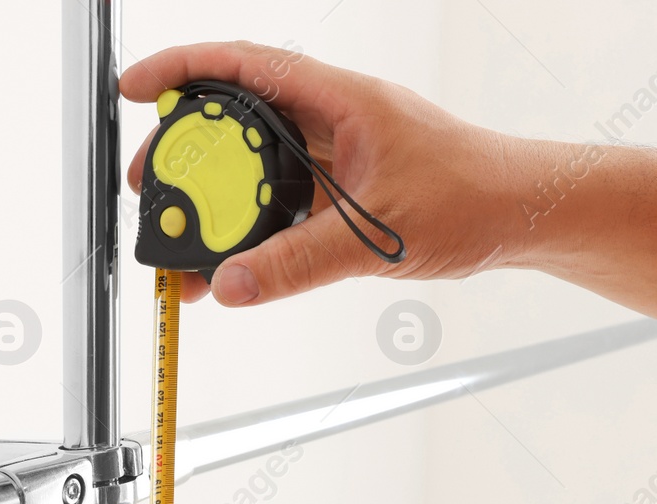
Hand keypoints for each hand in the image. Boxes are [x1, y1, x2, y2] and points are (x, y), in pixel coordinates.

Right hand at [121, 40, 525, 306]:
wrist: (521, 215)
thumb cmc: (473, 195)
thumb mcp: (375, 233)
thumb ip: (297, 263)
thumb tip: (229, 285)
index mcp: (337, 99)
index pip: (242, 66)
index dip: (181, 70)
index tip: (136, 91)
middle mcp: (328, 118)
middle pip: (232, 118)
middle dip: (182, 150)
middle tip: (148, 186)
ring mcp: (332, 154)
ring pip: (252, 165)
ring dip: (213, 199)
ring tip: (179, 236)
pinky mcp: (339, 190)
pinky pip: (278, 203)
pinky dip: (248, 230)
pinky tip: (228, 264)